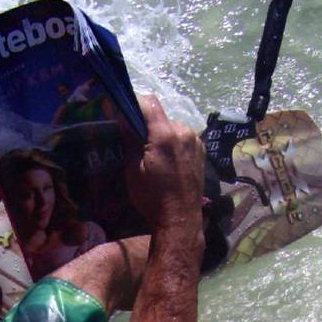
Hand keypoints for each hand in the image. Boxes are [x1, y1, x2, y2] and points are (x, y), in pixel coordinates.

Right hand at [124, 95, 204, 240]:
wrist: (180, 218)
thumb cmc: (152, 197)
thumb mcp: (133, 169)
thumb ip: (129, 139)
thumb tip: (120, 115)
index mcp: (165, 135)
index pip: (149, 103)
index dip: (134, 103)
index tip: (122, 112)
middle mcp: (184, 131)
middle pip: (161, 116)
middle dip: (146, 124)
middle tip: (135, 141)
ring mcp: (195, 141)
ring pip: (172, 127)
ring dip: (161, 134)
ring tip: (153, 154)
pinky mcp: (201, 150)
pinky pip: (182, 138)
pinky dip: (173, 143)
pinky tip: (168, 160)